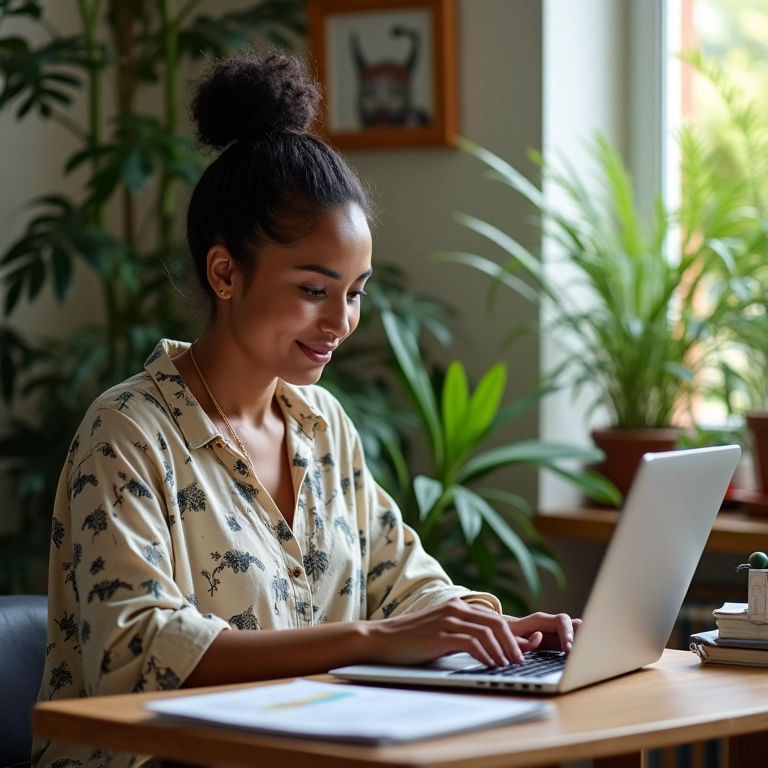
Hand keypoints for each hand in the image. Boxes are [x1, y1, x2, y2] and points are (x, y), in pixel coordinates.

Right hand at [365, 598, 529, 666]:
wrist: (381, 639)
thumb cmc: (412, 640)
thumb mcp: (443, 633)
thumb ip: (466, 635)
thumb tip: (494, 648)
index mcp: (457, 606)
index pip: (494, 618)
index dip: (513, 634)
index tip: (526, 649)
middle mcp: (455, 609)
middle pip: (496, 623)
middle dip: (513, 643)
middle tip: (521, 660)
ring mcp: (447, 620)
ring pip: (487, 632)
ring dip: (502, 650)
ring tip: (508, 665)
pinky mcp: (440, 635)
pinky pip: (471, 642)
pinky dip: (485, 654)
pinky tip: (489, 665)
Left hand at [503, 612, 580, 652]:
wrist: (501, 631)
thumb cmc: (504, 634)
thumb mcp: (508, 636)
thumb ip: (521, 639)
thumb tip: (538, 638)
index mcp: (540, 620)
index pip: (560, 621)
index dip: (567, 633)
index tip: (569, 649)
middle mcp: (550, 624)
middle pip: (572, 623)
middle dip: (580, 636)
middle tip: (581, 652)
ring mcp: (555, 632)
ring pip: (575, 630)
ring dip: (583, 639)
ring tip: (588, 652)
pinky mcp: (557, 641)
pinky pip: (572, 640)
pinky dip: (579, 645)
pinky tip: (583, 655)